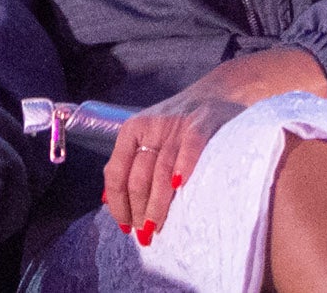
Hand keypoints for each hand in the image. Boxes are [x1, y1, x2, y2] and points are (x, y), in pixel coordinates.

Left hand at [104, 52, 323, 238]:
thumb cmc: (180, 124)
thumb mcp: (148, 137)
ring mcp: (177, 125)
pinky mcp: (203, 122)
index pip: (116, 171)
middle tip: (145, 235)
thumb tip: (108, 199)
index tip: (125, 226)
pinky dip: (184, 166)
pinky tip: (180, 187)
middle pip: (139, 176)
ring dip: (158, 204)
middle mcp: (151, 127)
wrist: (218, 91)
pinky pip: (191, 146)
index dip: (118, 203)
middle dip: (138, 210)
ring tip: (156, 228)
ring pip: (161, 170)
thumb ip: (129, 164)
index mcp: (132, 130)